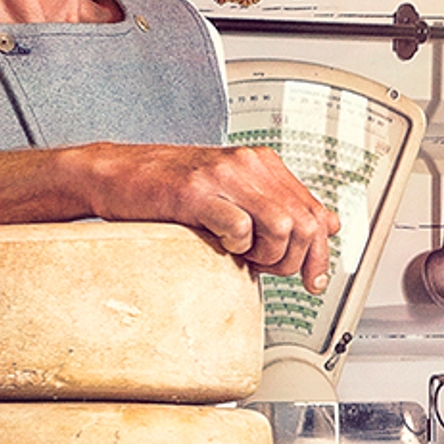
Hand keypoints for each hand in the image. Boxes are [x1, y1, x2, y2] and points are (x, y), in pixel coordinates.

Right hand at [74, 143, 339, 292]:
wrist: (115, 174)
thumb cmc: (170, 188)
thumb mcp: (234, 192)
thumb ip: (279, 205)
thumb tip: (328, 225)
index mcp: (263, 163)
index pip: (316, 212)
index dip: (320, 254)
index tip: (313, 280)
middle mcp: (248, 164)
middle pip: (305, 223)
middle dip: (293, 260)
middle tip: (267, 268)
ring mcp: (222, 176)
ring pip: (281, 227)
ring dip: (267, 255)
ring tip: (242, 256)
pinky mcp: (194, 192)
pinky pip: (239, 227)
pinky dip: (236, 246)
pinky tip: (221, 244)